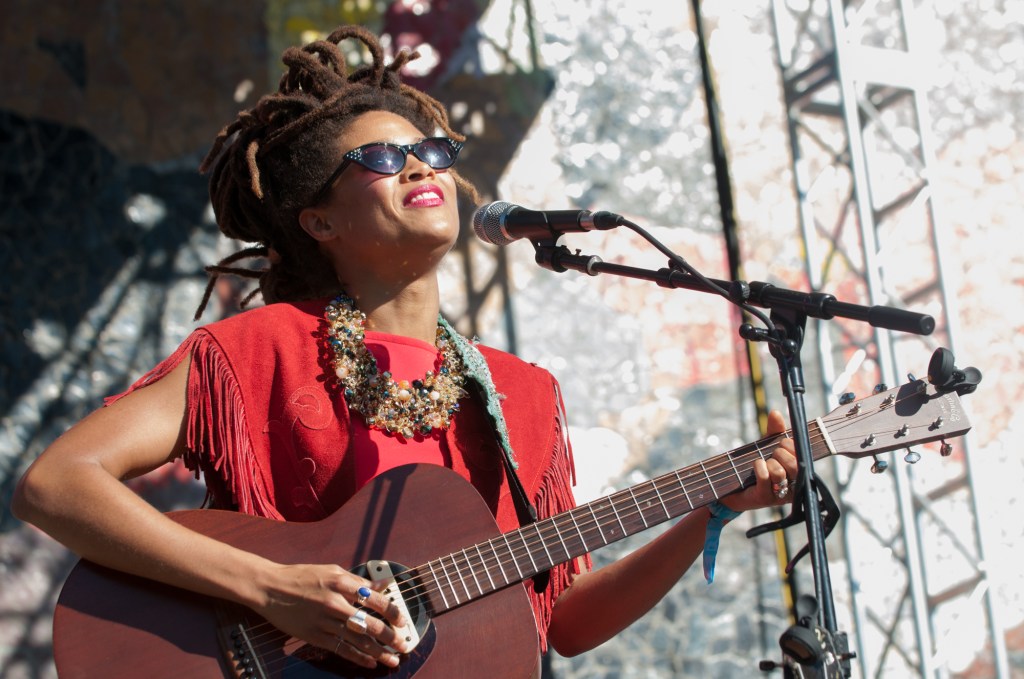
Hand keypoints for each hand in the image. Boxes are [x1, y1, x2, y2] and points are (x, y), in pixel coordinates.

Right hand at [253, 563, 410, 669]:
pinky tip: (370, 663)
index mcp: (340, 582)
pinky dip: (357, 657)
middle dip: (390, 636)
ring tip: (393, 659)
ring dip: (378, 652)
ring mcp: (323, 621)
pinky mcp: (314, 635)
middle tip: (404, 644)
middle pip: (369, 623)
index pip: (374, 599)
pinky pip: (340, 648)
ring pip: (357, 640)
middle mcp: (334, 602)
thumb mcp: (331, 570)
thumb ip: (357, 580)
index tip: (403, 620)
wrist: (269, 588)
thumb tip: (382, 585)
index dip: (392, 611)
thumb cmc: (301, 577)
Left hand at [722, 410, 797, 512]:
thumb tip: (775, 412)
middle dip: (780, 453)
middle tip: (772, 453)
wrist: (733, 488)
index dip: (791, 445)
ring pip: (780, 472)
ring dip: (769, 462)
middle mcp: (794, 486)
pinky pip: (765, 477)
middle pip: (794, 465)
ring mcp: (780, 495)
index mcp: (799, 473)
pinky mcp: (765, 499)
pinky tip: (756, 466)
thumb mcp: (767, 446)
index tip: (781, 442)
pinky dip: (759, 467)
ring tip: (764, 462)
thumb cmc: (756, 467)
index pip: (803, 456)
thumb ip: (773, 431)